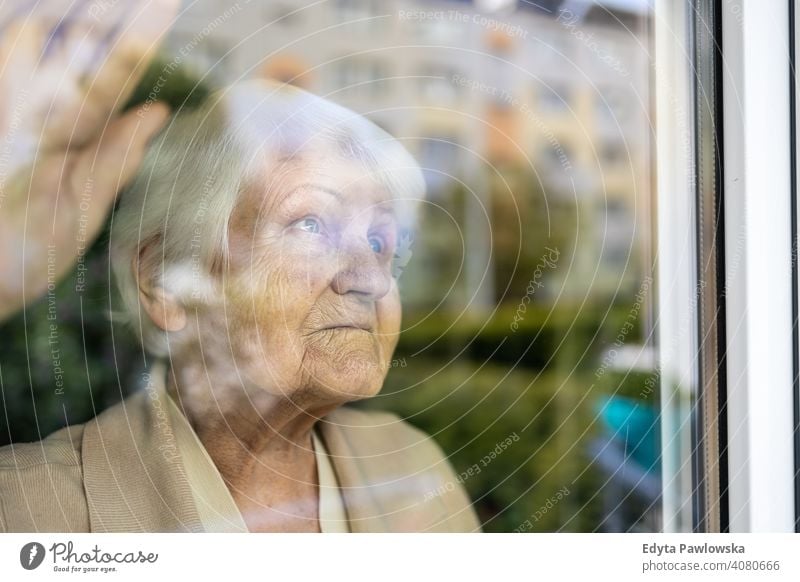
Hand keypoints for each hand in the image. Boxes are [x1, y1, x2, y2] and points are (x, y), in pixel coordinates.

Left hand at [0, 0, 177, 320]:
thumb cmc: (23, 252)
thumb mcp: (78, 216)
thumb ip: (113, 159)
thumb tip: (154, 111)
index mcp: (57, 134)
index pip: (110, 74)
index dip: (141, 37)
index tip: (167, 5)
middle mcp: (25, 109)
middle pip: (68, 43)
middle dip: (103, 17)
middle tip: (140, 1)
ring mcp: (6, 109)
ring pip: (26, 40)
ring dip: (61, 22)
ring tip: (91, 11)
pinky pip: (7, 64)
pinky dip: (24, 43)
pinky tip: (36, 36)